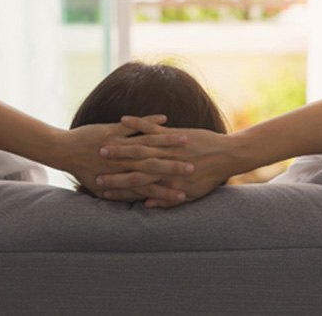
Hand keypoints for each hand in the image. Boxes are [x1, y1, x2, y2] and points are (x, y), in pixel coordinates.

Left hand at [56, 116, 194, 201]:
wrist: (63, 152)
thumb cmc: (82, 170)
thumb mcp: (102, 187)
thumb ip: (125, 195)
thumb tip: (144, 204)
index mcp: (123, 178)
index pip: (151, 186)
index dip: (170, 188)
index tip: (187, 190)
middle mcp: (124, 163)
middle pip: (155, 165)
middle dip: (176, 166)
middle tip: (194, 167)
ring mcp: (120, 145)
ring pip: (148, 144)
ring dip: (169, 142)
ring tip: (187, 140)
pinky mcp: (114, 130)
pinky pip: (135, 125)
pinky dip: (149, 121)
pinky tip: (165, 116)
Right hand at [95, 117, 248, 207]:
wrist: (228, 157)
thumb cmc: (210, 176)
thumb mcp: (191, 193)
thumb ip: (168, 200)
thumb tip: (149, 205)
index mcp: (166, 182)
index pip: (135, 187)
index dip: (115, 187)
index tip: (99, 187)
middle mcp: (164, 166)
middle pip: (132, 168)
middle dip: (111, 168)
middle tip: (93, 168)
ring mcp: (168, 149)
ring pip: (139, 148)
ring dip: (119, 147)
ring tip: (101, 146)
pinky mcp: (174, 134)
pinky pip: (152, 128)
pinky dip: (138, 123)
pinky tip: (123, 118)